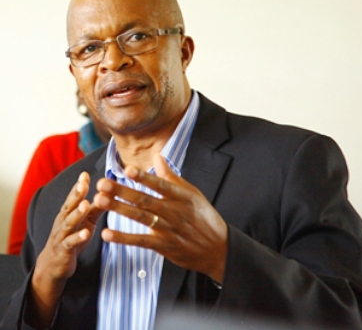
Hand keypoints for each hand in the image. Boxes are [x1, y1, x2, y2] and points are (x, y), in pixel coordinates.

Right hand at [30, 172, 102, 325]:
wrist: (53, 265)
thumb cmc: (72, 238)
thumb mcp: (86, 222)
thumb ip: (96, 208)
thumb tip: (111, 192)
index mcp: (68, 213)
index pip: (74, 197)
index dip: (79, 186)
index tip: (85, 174)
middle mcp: (62, 222)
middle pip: (69, 206)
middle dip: (76, 194)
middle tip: (84, 183)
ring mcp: (62, 236)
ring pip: (68, 223)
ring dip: (77, 213)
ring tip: (86, 204)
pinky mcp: (64, 250)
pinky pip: (70, 243)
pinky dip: (78, 237)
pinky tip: (86, 233)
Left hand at [93, 154, 228, 282]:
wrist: (218, 248)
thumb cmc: (204, 218)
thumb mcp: (193, 194)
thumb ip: (172, 177)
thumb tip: (157, 156)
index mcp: (182, 197)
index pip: (161, 185)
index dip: (144, 178)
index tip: (128, 170)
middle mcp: (174, 212)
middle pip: (144, 200)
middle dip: (121, 191)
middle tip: (102, 183)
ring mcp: (168, 229)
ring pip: (140, 217)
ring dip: (118, 209)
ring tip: (99, 201)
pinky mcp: (163, 246)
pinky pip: (140, 241)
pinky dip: (123, 238)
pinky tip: (107, 234)